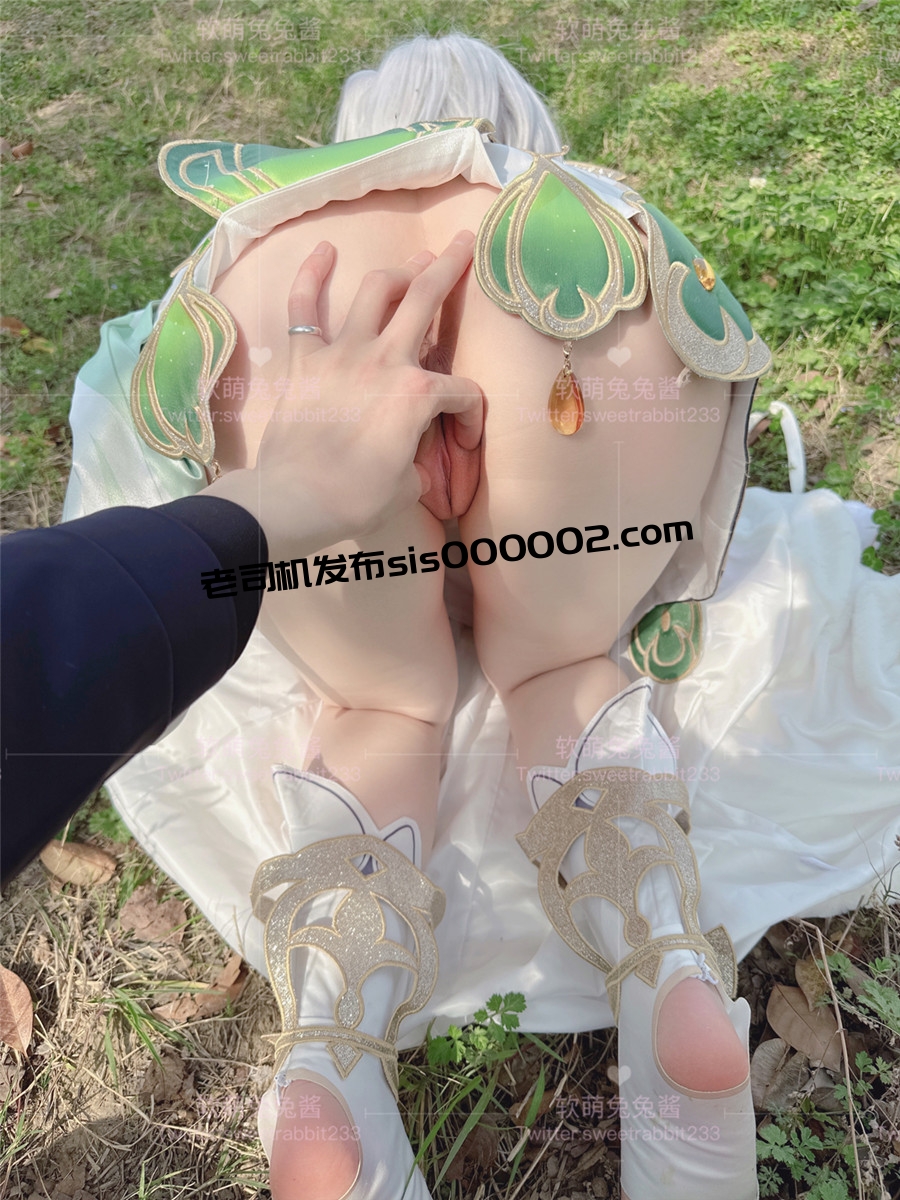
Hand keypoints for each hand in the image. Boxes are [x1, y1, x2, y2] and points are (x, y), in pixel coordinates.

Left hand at [204, 231, 483, 557]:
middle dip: (450, 266)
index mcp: (417, 396)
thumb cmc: (355, 500)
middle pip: (425, 298)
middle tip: (464, 243)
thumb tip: (408, 458)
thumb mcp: (406, 488)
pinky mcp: (304, 360)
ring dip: (398, 271)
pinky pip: (304, 308)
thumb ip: (415, 460)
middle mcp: (384, 361)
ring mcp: (342, 354)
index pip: (462, 393)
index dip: (471, 417)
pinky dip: (311, 276)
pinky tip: (323, 251)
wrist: (295, 501)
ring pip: (375, 290)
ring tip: (412, 264)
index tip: (463, 442)